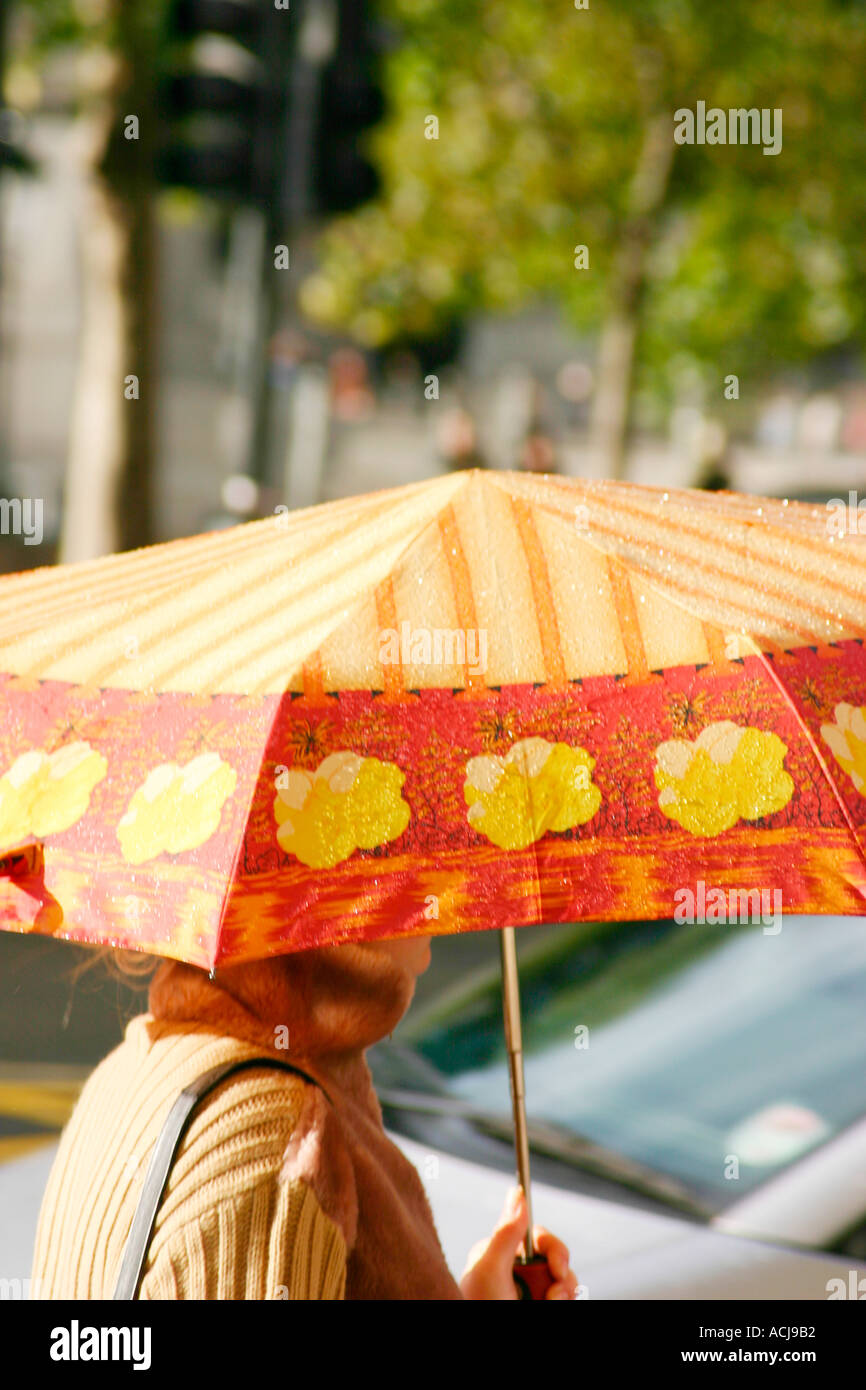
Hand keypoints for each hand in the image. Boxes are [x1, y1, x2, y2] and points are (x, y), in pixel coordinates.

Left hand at [459, 1185, 577, 1299]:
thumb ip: (506, 1233)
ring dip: (564, 1296)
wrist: (481, 1350)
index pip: (539, 1238)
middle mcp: (517, 1273)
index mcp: (501, 1254)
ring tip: (548, 1305)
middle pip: (558, 1261)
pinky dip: (561, 1304)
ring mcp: (529, 1294)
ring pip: (565, 1285)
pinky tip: (549, 1308)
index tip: (557, 1266)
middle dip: (563, 1277)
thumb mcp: (489, 1269)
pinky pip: (563, 1300)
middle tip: (554, 1295)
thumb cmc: (477, 1306)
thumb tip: (518, 1192)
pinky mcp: (538, 1304)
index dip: (554, 1249)